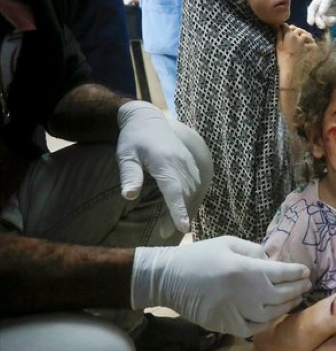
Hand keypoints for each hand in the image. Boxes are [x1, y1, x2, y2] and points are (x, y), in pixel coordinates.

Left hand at [117, 101, 198, 234]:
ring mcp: (188, 162)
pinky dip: (190, 198)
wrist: (147, 117)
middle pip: (185, 194)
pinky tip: (183, 207)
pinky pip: (195, 184)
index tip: (182, 228)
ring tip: (173, 225)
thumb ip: (130, 175)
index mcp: (165, 161)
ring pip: (193, 190)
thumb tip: (129, 196)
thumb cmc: (133, 138)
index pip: (174, 189)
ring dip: (186, 208)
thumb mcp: (125, 155)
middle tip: (165, 233)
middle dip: (179, 215)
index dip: (178, 209)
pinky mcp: (190, 163)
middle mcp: (181, 163)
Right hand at [131, 236, 310, 337]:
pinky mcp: (228, 326)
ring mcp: (238, 313)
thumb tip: (273, 259)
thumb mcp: (229, 243)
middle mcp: (247, 294)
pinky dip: (268, 322)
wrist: (170, 278)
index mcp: (248, 270)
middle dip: (298, 288)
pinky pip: (256, 328)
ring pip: (273, 313)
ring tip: (296, 298)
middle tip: (306, 284)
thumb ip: (254, 251)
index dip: (297, 272)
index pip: (282, 273)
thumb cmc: (200, 256)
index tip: (306, 271)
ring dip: (288, 305)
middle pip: (282, 294)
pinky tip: (275, 315)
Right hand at [277, 24, 316, 81]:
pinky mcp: (308, 49)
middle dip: (293, 30)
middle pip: (297, 30)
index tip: (281, 28)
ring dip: (302, 35)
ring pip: (305, 35)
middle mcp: (298, 37)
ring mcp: (304, 43)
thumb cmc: (282, 58)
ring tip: (298, 37)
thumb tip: (277, 25)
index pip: (286, 26)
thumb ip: (279, 34)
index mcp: (290, 35)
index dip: (283, 26)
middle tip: (289, 33)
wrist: (290, 70)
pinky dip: (311, 42)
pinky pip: (312, 44)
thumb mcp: (278, 45)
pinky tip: (307, 43)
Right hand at [306, 0, 335, 29]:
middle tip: (322, 26)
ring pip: (322, 21)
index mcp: (317, 1)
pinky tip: (334, 20)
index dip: (310, 17)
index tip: (311, 23)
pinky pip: (328, 23)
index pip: (312, 10)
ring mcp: (324, 13)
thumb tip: (321, 12)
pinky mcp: (330, 16)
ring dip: (326, 23)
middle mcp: (319, 8)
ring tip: (334, 20)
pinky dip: (331, 23)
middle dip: (319, 22)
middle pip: (316, 18)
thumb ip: (325, 2)